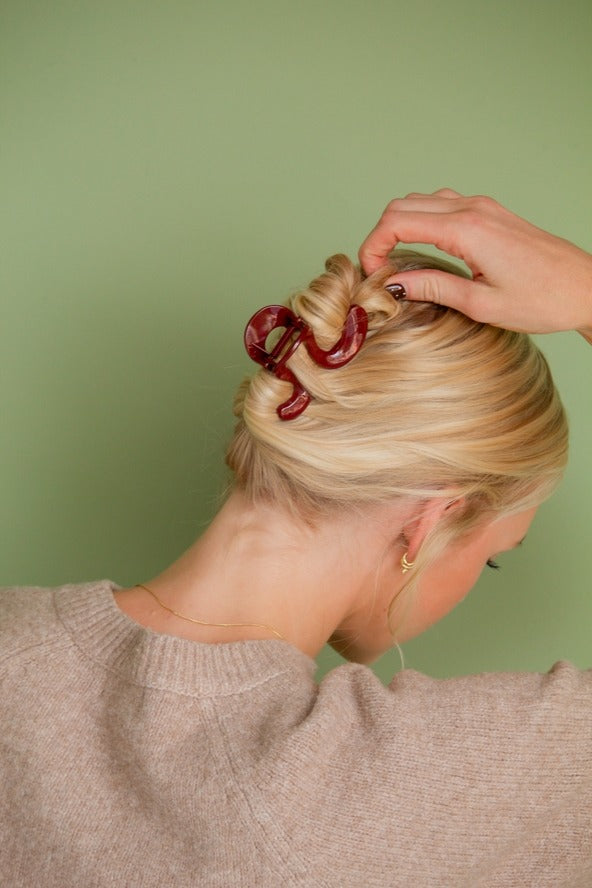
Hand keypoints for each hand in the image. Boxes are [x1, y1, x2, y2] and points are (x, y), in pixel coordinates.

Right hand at [358, 189, 591, 341]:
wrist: (585, 288)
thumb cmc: (542, 300)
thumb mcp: (480, 304)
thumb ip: (432, 288)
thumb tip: (393, 284)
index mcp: (467, 230)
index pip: (397, 221)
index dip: (373, 246)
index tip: (372, 275)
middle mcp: (472, 209)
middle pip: (402, 205)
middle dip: (380, 235)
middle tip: (379, 272)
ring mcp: (482, 207)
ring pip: (420, 201)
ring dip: (399, 227)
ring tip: (397, 263)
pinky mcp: (490, 213)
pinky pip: (441, 205)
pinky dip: (420, 222)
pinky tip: (423, 250)